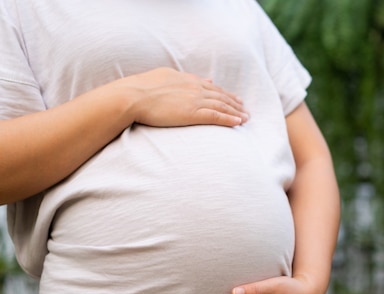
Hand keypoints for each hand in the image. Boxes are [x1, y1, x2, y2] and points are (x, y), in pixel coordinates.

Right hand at [122, 67, 248, 127]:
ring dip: (236, 112)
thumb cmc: (142, 87)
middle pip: (221, 96)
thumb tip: (202, 79)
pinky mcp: (192, 113)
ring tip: (246, 118)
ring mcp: (195, 100)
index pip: (212, 87)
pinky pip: (216, 116)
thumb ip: (184, 78)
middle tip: (245, 109)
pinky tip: (238, 122)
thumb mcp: (165, 76)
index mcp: (187, 79)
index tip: (235, 99)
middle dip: (235, 103)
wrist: (133, 96)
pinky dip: (229, 119)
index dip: (225, 94)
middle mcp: (195, 88)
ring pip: (222, 106)